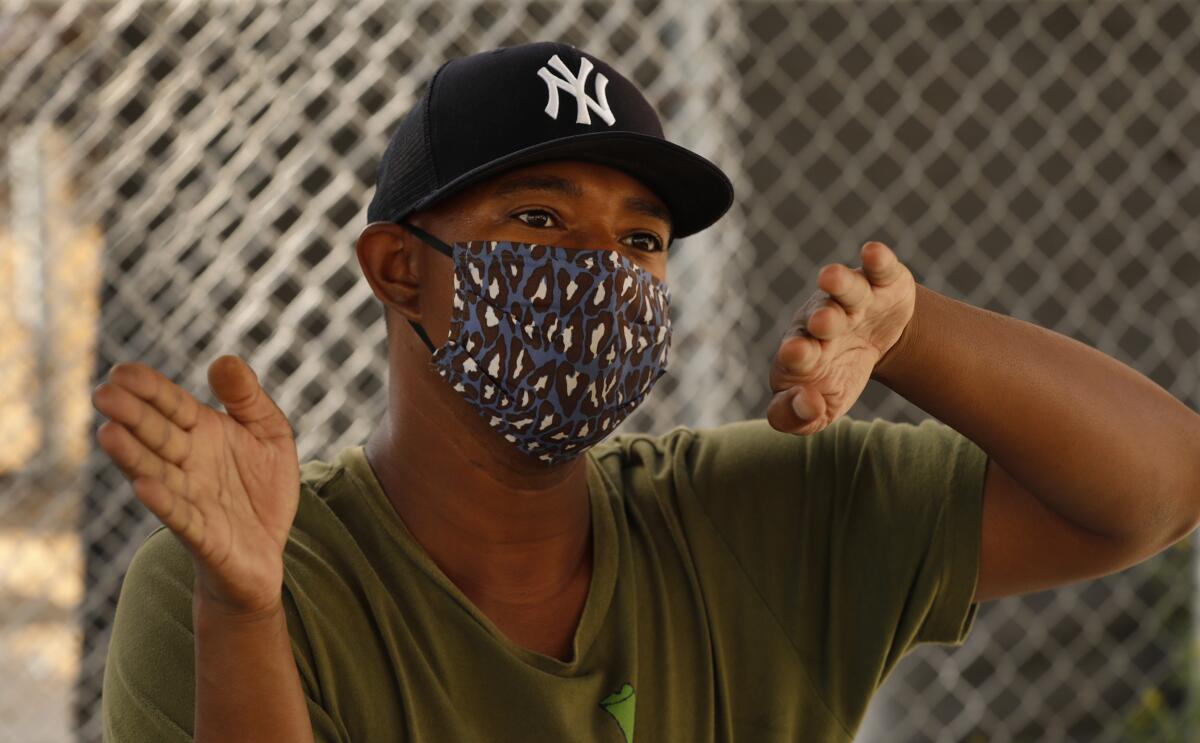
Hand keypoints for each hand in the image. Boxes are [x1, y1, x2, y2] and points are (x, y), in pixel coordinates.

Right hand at [92, 355, 299, 615]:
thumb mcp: (270, 433)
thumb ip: (248, 398)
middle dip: (132, 415)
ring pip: (155, 473)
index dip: (150, 389)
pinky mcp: (200, 533)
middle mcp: (188, 462)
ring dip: (132, 456)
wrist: (268, 550)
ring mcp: (190, 497)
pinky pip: (179, 515)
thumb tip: (224, 360)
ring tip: (108, 434)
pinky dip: (162, 501)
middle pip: (156, 435)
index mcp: (203, 433)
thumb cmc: (263, 489)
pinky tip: (143, 486)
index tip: (122, 371)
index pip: (172, 405)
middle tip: (103, 394)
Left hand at [768, 241, 916, 434]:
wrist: (874, 345)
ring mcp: (852, 300)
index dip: (797, 354)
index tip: (797, 355)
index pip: (795, 354)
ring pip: (845, 289)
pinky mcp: (883, 283)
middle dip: (822, 320)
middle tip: (822, 322)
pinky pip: (879, 268)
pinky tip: (873, 252)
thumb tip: (807, 403)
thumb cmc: (834, 377)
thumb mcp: (818, 408)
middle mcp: (822, 320)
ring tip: (830, 277)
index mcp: (801, 352)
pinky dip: (878, 260)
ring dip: (840, 284)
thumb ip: (796, 418)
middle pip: (819, 317)